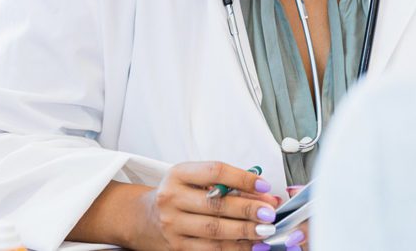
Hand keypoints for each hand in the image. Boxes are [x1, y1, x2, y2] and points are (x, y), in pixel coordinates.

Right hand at [132, 161, 280, 250]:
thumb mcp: (195, 178)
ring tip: (265, 230)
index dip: (243, 178)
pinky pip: (210, 250)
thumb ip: (227, 183)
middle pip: (217, 205)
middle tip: (270, 212)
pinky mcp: (177, 247)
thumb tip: (264, 193)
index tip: (264, 185)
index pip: (215, 172)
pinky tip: (250, 245)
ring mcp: (173, 225)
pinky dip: (234, 248)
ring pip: (215, 231)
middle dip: (248, 210)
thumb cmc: (179, 193)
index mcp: (179, 174)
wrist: (145, 218)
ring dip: (245, 232)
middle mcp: (172, 198)